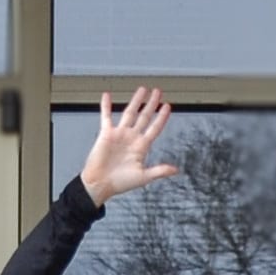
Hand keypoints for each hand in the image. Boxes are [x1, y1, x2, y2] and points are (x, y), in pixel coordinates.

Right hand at [77, 85, 180, 205]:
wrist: (100, 184)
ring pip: (129, 113)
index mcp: (142, 147)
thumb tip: (175, 170)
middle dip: (151, 104)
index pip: (155, 128)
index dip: (162, 117)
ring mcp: (119, 134)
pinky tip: (107, 96)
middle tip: (158, 92)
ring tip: (142, 90)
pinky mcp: (106, 134)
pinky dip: (106, 106)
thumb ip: (159, 171)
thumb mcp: (143, 177)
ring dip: (136, 101)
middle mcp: (132, 138)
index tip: (167, 106)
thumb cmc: (120, 182)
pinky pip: (106, 116)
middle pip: (144, 116)